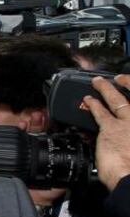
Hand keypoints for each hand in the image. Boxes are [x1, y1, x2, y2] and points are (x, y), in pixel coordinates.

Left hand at [84, 75, 129, 190]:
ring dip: (106, 89)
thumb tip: (126, 139)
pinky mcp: (111, 129)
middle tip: (120, 78)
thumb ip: (128, 137)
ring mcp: (128, 123)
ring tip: (98, 82)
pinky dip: (94, 104)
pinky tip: (89, 100)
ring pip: (117, 99)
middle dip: (128, 82)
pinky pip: (101, 112)